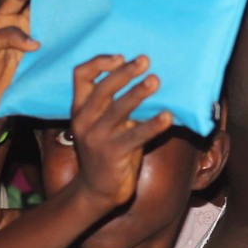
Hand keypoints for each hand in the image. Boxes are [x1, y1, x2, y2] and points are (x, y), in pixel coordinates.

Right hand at [69, 55, 171, 208]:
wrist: (97, 191)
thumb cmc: (107, 151)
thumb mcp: (103, 124)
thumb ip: (115, 104)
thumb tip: (146, 77)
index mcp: (80, 109)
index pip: (80, 75)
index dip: (99, 62)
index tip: (120, 56)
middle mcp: (84, 121)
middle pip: (102, 88)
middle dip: (125, 72)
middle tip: (145, 61)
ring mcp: (97, 138)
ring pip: (118, 109)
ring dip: (138, 93)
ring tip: (155, 80)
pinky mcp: (113, 154)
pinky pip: (136, 135)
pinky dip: (153, 124)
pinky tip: (168, 116)